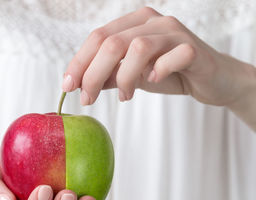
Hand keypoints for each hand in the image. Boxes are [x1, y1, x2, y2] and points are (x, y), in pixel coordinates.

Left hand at [63, 7, 255, 115]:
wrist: (210, 79)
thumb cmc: (168, 72)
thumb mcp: (131, 75)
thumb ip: (108, 76)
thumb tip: (80, 85)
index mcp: (133, 23)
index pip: (97, 37)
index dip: (79, 62)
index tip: (68, 87)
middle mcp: (151, 22)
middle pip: (112, 42)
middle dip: (93, 74)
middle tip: (88, 99)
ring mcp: (174, 32)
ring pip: (138, 47)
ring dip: (124, 77)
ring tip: (124, 96)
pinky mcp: (193, 48)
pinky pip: (172, 57)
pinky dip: (158, 72)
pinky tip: (153, 82)